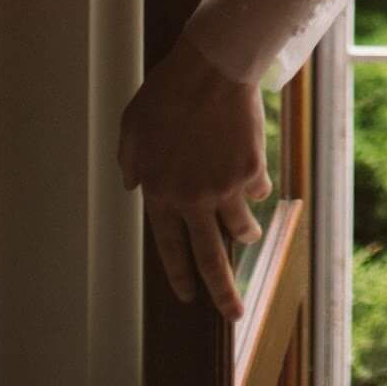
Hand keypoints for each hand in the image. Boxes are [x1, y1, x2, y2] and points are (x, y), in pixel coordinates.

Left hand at [116, 32, 270, 322]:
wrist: (210, 70)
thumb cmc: (166, 95)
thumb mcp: (131, 130)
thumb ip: (130, 163)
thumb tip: (134, 187)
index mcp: (160, 194)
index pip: (169, 248)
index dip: (179, 275)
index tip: (188, 297)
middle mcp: (193, 199)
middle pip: (211, 258)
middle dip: (223, 292)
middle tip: (234, 315)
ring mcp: (224, 186)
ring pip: (240, 227)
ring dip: (244, 233)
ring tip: (247, 234)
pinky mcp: (251, 168)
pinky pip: (256, 189)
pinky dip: (254, 187)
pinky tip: (250, 173)